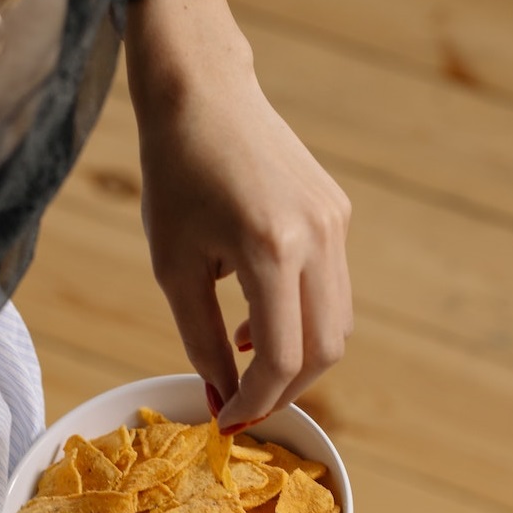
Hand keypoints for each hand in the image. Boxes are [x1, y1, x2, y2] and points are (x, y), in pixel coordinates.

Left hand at [135, 66, 352, 432]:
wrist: (204, 93)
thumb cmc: (174, 175)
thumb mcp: (173, 267)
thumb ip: (201, 339)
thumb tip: (221, 398)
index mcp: (271, 248)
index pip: (280, 357)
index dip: (254, 401)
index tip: (225, 419)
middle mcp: (318, 237)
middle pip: (326, 350)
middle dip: (285, 390)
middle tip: (243, 403)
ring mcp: (336, 223)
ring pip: (338, 322)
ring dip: (298, 356)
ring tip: (245, 357)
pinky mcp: (339, 212)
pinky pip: (333, 287)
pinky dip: (303, 318)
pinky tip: (258, 316)